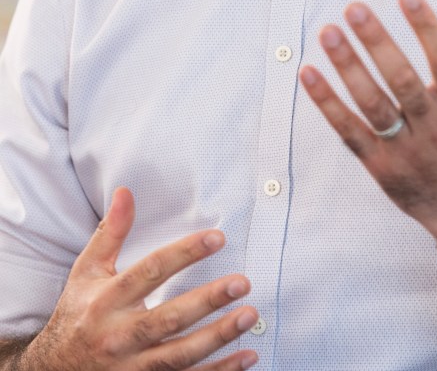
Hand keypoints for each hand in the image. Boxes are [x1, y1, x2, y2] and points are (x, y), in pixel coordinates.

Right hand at [24, 188, 258, 370]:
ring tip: (250, 315)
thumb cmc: (77, 312)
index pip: (150, 272)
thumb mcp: (86, 270)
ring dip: (217, 338)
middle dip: (207, 301)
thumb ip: (109, 232)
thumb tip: (125, 192)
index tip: (217, 237)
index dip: (184, 253)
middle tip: (242, 282)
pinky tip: (246, 358)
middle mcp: (119, 336)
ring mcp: (132, 368)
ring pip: (179, 357)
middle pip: (167, 319)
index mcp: (107, 300)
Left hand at [300, 0, 436, 260]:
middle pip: (403, 81)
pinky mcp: (381, 168)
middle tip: (354, 8)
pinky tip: (307, 73)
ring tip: (328, 32)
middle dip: (378, 43)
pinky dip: (327, 104)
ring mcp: (406, 149)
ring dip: (348, 68)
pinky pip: (350, 133)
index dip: (427, 27)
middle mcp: (435, 127)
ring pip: (374, 105)